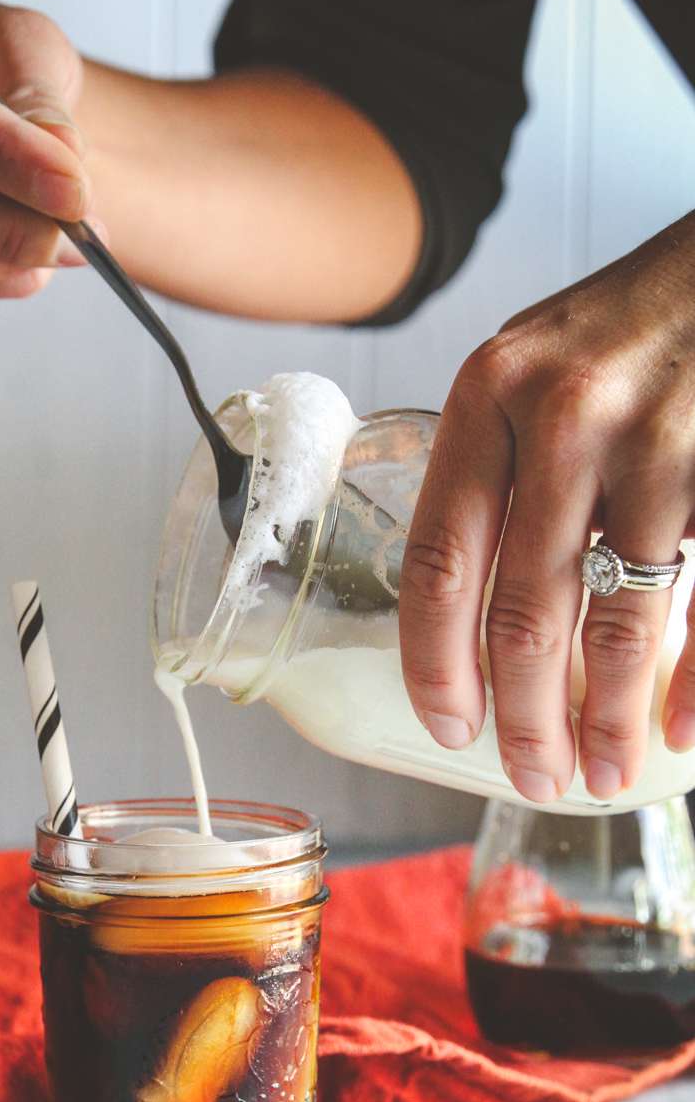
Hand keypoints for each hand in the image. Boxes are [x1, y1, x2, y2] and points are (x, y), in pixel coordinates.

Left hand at [399, 213, 694, 803]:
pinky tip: (678, 735)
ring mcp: (656, 441)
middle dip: (521, 719)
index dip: (433, 662)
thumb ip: (488, 463)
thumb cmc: (627, 324)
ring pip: (613, 623)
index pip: (436, 560)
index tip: (446, 728)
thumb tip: (452, 606)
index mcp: (487, 398)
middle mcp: (562, 419)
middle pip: (520, 612)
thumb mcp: (528, 366)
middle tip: (526, 778)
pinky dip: (693, 685)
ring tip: (595, 777)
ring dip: (601, 721)